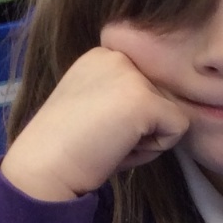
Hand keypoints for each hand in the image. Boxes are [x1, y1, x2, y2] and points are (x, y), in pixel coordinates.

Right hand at [0, 44, 188, 201]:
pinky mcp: (144, 100)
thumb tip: (163, 109)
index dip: (129, 118)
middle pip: (160, 99)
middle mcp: (117, 57)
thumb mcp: (94, 107)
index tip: (96, 129)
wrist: (43, 166)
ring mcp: (131, 76)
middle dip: (140, 128)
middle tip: (101, 140)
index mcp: (102, 56)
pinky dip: (155, 149)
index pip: (145, 87)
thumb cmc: (67, 149)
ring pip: (170, 113)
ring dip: (146, 140)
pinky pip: (178, 128)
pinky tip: (120, 148)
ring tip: (108, 144)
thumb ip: (122, 97)